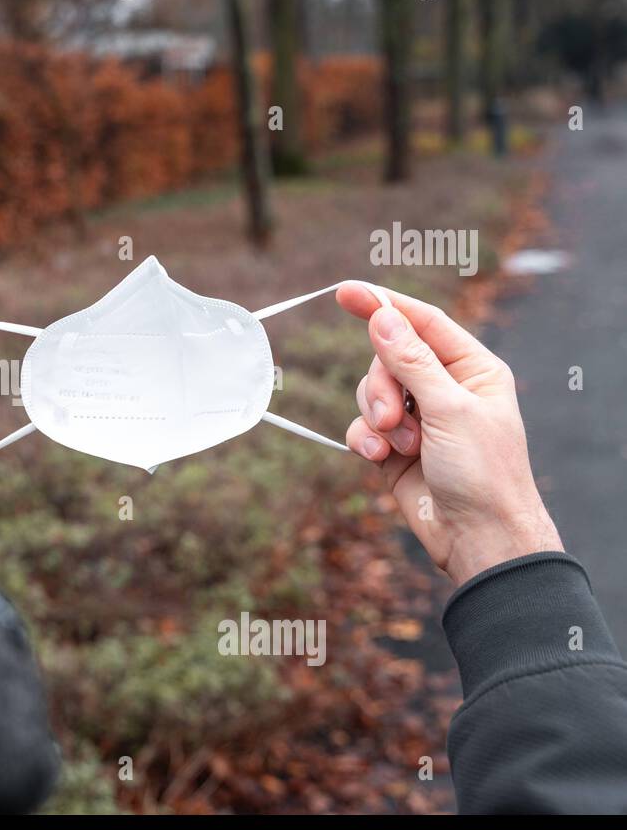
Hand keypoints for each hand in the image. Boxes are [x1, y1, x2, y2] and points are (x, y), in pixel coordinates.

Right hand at [337, 284, 562, 584]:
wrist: (477, 538)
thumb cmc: (483, 473)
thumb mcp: (449, 409)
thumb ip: (411, 361)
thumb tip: (382, 317)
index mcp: (472, 369)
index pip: (422, 322)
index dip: (384, 305)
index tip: (345, 291)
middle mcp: (444, 389)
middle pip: (387, 359)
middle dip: (381, 386)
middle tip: (392, 417)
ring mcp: (417, 418)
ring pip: (370, 393)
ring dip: (377, 418)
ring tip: (397, 446)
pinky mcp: (393, 447)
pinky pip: (362, 427)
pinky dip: (366, 440)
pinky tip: (379, 459)